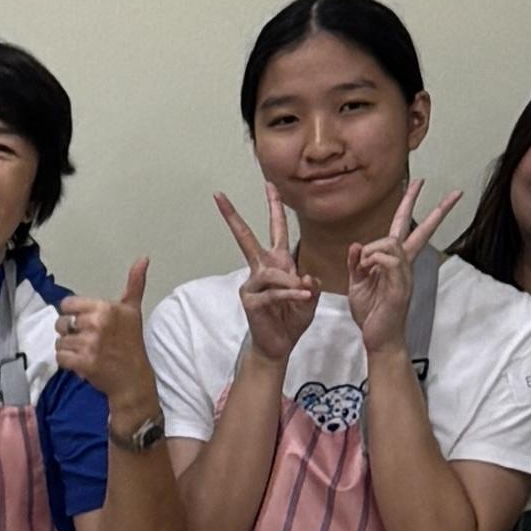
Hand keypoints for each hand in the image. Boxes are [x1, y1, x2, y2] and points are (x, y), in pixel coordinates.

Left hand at [52, 259, 157, 427]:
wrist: (133, 379)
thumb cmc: (131, 343)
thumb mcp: (132, 310)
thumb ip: (134, 284)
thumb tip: (144, 257)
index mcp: (105, 308)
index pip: (67, 305)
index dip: (71, 315)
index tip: (84, 324)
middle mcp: (97, 323)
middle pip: (61, 323)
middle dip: (69, 333)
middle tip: (85, 341)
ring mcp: (89, 344)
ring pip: (59, 341)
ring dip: (68, 349)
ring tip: (84, 353)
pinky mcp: (83, 363)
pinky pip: (60, 357)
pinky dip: (67, 362)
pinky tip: (80, 363)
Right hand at [214, 192, 319, 366]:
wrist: (278, 345)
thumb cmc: (291, 318)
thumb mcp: (309, 299)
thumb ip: (310, 286)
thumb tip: (305, 278)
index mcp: (276, 263)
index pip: (276, 229)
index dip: (274, 207)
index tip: (270, 185)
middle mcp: (261, 269)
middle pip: (245, 238)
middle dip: (233, 216)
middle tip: (219, 196)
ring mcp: (252, 284)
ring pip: (273, 274)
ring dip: (291, 285)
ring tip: (304, 295)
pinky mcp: (251, 301)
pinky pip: (274, 293)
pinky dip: (290, 295)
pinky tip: (302, 298)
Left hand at [346, 183, 464, 359]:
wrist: (378, 338)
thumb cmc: (370, 312)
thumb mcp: (356, 283)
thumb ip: (356, 263)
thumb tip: (357, 245)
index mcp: (393, 261)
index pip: (405, 227)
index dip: (410, 204)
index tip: (418, 183)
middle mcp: (403, 264)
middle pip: (417, 228)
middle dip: (423, 205)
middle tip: (425, 179)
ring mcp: (405, 274)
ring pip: (392, 242)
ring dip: (372, 249)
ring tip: (362, 266)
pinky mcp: (401, 285)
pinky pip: (389, 260)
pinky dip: (374, 259)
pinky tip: (366, 269)